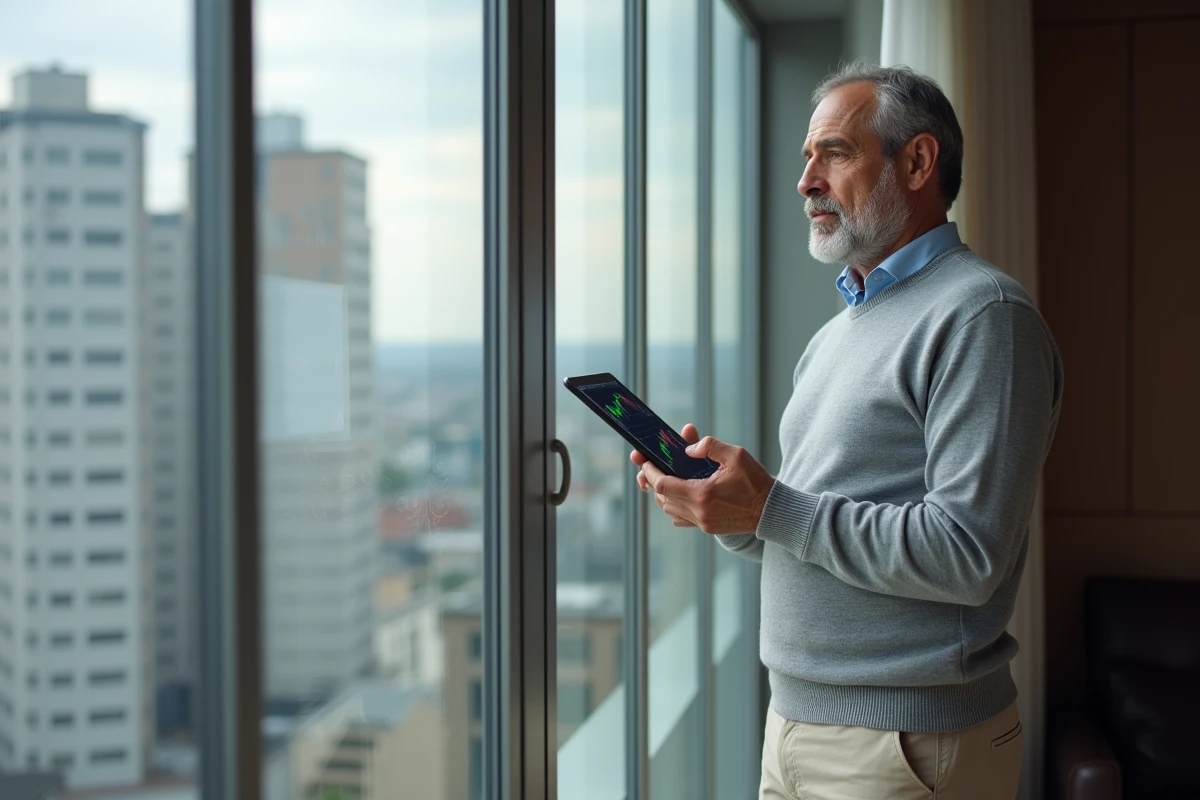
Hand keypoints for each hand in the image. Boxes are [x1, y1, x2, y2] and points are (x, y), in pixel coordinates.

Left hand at [630, 423, 774, 534]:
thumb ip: (710, 447)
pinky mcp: (708, 528)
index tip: (644, 461)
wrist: (771, 510)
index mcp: (702, 494)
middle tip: (650, 466)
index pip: (663, 485)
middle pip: (662, 498)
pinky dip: (674, 508)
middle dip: (653, 481)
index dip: (650, 472)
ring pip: (669, 510)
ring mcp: (702, 523)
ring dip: (663, 494)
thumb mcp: (736, 456)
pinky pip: (681, 519)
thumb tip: (687, 449)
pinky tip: (679, 496)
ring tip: (664, 478)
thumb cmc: (756, 481)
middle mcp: (699, 512)